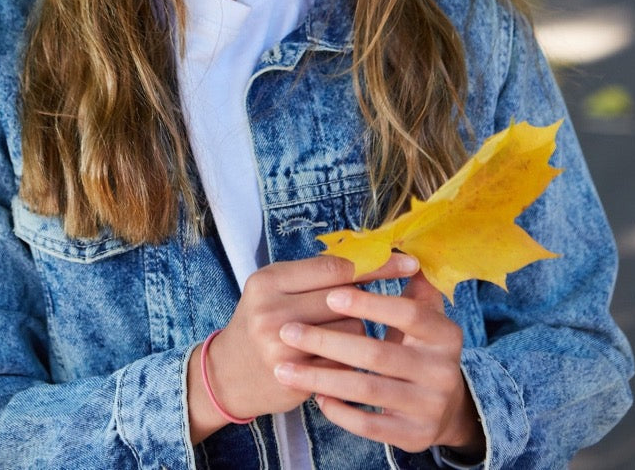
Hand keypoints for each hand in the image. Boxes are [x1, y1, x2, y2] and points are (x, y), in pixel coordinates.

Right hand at [187, 252, 418, 440]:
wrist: (228, 374)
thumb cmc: (260, 320)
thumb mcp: (274, 288)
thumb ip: (314, 274)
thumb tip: (372, 258)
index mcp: (268, 280)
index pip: (334, 267)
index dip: (375, 264)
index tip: (407, 262)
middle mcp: (272, 312)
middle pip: (345, 297)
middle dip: (368, 297)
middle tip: (386, 295)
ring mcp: (284, 347)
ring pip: (352, 329)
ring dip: (357, 329)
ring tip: (338, 331)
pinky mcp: (298, 377)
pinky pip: (347, 360)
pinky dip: (351, 357)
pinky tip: (338, 356)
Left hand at [274, 259, 484, 457]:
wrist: (443, 407)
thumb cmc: (419, 346)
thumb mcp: (424, 315)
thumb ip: (408, 282)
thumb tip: (394, 243)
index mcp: (446, 333)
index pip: (407, 314)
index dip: (369, 304)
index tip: (329, 296)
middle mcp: (443, 371)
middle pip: (378, 354)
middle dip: (327, 341)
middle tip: (287, 331)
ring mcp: (429, 407)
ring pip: (366, 390)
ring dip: (320, 378)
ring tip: (284, 367)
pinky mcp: (414, 437)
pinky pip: (369, 425)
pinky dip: (339, 411)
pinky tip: (315, 396)